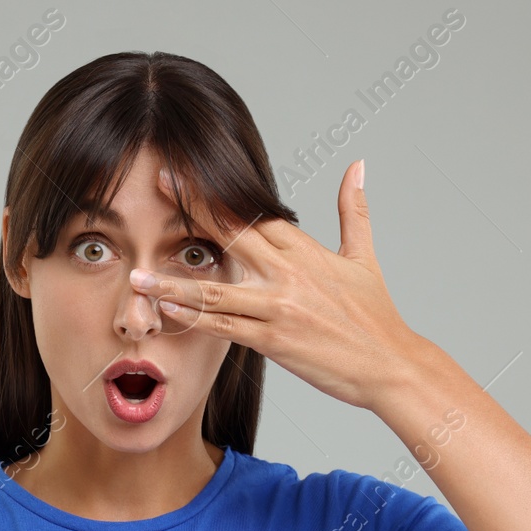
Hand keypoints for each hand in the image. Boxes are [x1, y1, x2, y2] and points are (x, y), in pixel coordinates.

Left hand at [134, 160, 428, 410]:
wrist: (390, 365)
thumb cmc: (375, 317)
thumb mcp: (363, 257)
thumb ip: (354, 209)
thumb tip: (358, 165)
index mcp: (305, 250)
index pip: (254, 212)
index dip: (218, 193)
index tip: (189, 174)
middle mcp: (288, 273)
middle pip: (233, 233)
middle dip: (193, 210)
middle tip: (158, 188)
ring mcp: (279, 307)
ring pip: (217, 289)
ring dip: (174, 282)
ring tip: (139, 276)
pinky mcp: (274, 340)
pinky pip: (225, 327)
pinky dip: (195, 318)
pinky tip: (168, 311)